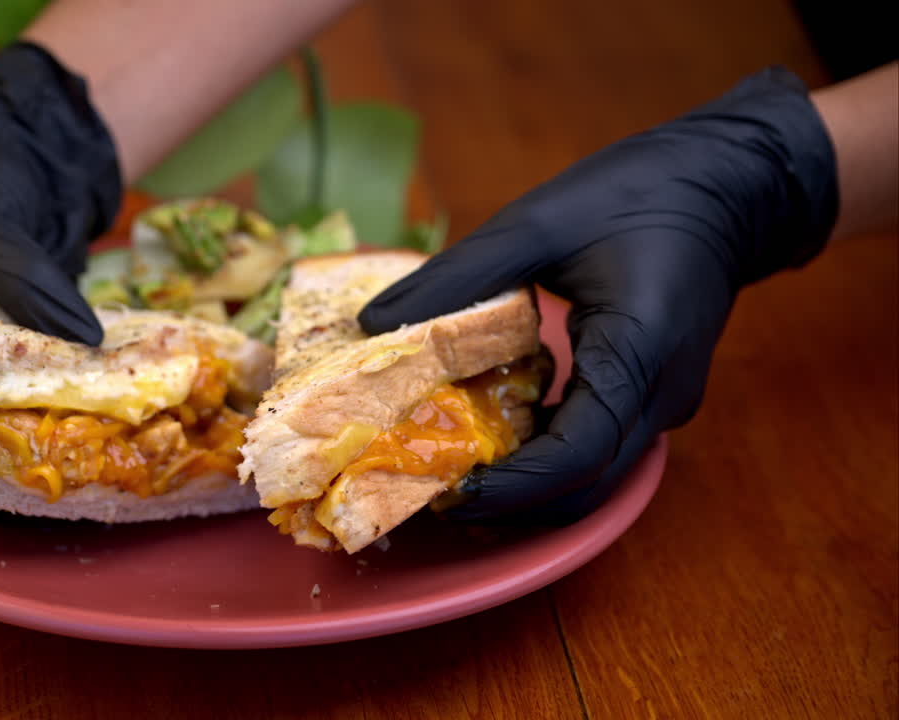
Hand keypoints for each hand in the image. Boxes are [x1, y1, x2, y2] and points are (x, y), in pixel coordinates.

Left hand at [359, 67, 837, 522]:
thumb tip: (374, 321)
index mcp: (638, 353)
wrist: (730, 184)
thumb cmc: (638, 194)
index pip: (576, 455)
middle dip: (511, 500)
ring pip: (594, 476)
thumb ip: (459, 275)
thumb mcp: (537, 223)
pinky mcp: (655, 397)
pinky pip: (600, 446)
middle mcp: (660, 397)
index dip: (510, 486)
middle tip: (436, 488)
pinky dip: (547, 454)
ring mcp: (664, 403)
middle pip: (584, 486)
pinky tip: (496, 429)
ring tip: (456, 464)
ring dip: (527, 484)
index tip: (448, 488)